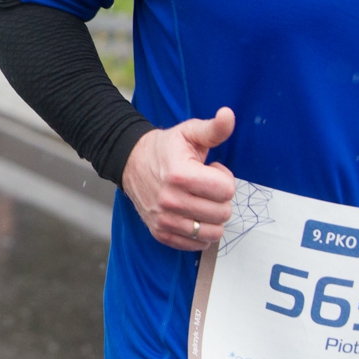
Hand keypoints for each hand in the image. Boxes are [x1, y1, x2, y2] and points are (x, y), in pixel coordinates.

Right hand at [121, 108, 236, 250]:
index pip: (226, 190)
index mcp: (180, 174)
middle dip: (220, 199)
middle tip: (206, 187)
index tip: (211, 170)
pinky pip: (196, 244)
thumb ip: (213, 128)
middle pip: (222, 213)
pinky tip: (193, 215)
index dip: (224, 178)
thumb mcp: (188, 133)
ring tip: (200, 201)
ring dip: (212, 218)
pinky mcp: (160, 232)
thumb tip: (229, 114)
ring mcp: (164, 219)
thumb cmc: (165, 148)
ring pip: (212, 232)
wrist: (130, 162)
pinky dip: (201, 233)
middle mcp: (170, 200)